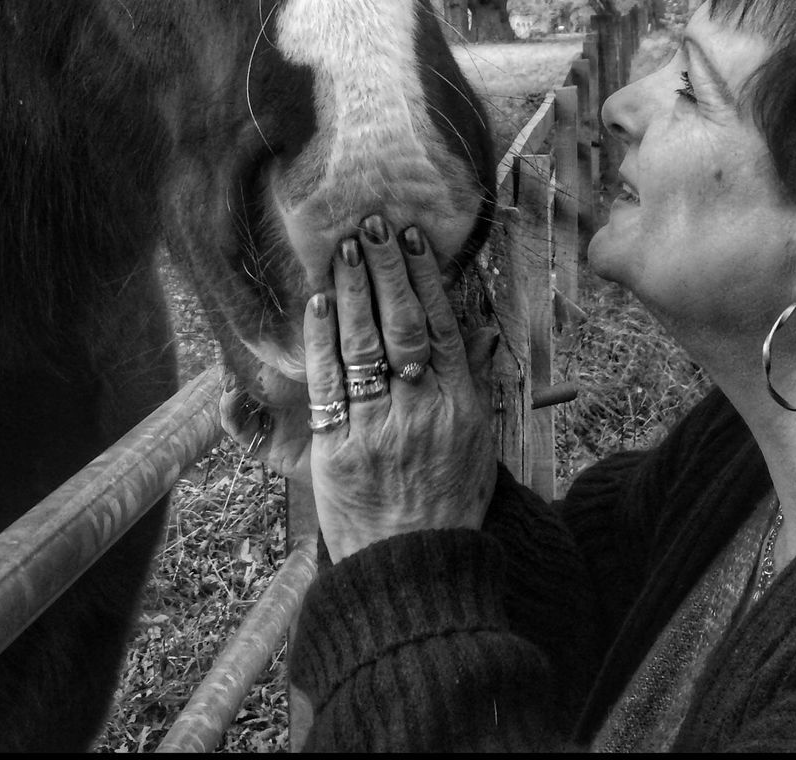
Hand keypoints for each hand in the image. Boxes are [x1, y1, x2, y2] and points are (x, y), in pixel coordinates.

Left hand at [305, 218, 497, 562]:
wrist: (413, 569)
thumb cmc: (448, 505)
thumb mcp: (477, 444)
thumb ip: (471, 384)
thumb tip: (473, 331)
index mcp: (460, 407)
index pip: (442, 327)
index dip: (426, 280)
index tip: (414, 242)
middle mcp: (421, 410)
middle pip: (403, 325)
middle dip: (386, 270)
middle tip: (373, 226)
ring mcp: (378, 428)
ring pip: (364, 344)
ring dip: (352, 291)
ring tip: (345, 249)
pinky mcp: (337, 448)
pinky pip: (328, 382)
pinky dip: (321, 339)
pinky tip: (317, 303)